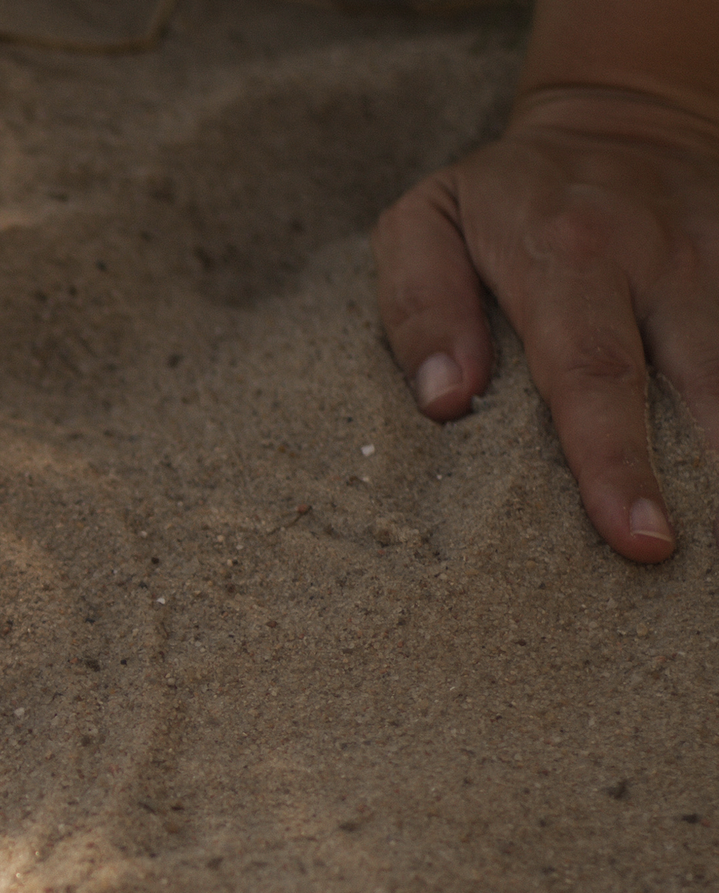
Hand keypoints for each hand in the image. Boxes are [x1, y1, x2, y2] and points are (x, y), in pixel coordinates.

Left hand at [377, 86, 718, 562]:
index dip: (616, 460)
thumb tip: (445, 401)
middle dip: (708, 475)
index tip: (637, 538)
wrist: (617, 119)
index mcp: (567, 252)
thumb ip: (420, 305)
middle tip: (697, 556)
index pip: (592, 372)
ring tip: (717, 539)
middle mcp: (661, 258)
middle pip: (698, 380)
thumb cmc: (498, 198)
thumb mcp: (424, 222)